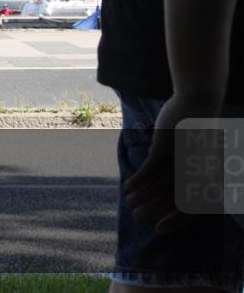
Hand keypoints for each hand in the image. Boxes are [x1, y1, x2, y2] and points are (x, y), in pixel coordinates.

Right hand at [124, 93, 221, 233]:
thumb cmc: (195, 127)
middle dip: (153, 212)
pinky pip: (150, 171)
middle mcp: (194, 172)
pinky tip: (127, 187)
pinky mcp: (166, 148)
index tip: (159, 229)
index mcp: (204, 176)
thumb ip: (181, 168)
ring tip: (129, 201)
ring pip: (159, 189)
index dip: (175, 222)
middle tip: (137, 216)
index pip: (192, 208)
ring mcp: (180, 161)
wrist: (198, 102)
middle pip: (173, 202)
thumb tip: (164, 181)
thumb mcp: (193, 152)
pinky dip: (138, 181)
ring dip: (142, 198)